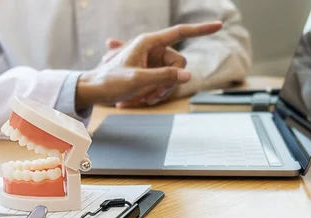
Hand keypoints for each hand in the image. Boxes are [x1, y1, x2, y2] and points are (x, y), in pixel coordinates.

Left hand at [76, 22, 221, 108]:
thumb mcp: (137, 80)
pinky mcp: (148, 73)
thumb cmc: (108, 82)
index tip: (219, 25)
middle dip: (168, 81)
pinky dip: (153, 93)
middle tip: (151, 97)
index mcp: (148, 42)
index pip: (179, 32)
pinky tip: (138, 100)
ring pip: (171, 76)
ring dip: (160, 91)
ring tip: (141, 99)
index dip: (200, 30)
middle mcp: (151, 50)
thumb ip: (163, 77)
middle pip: (177, 63)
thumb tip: (187, 75)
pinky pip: (161, 83)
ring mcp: (150, 62)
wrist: (91, 91)